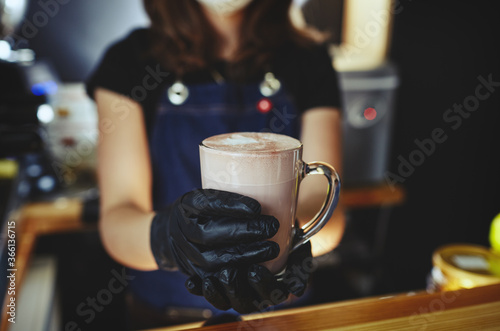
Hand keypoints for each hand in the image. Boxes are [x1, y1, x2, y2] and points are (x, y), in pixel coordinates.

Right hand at [150, 188, 279, 275]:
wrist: (171, 234)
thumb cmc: (199, 211)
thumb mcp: (206, 195)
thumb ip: (229, 194)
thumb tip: (272, 184)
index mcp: (187, 205)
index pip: (206, 205)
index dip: (231, 206)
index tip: (257, 207)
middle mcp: (182, 230)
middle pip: (209, 234)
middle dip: (244, 231)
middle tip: (271, 227)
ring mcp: (186, 254)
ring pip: (213, 260)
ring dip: (245, 255)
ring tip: (271, 248)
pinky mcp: (195, 273)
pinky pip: (216, 277)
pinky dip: (239, 273)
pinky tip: (259, 266)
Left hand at [185, 232, 313, 313]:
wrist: (261, 224)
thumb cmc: (283, 234)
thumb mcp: (297, 244)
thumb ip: (299, 263)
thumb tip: (296, 289)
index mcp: (276, 287)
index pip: (272, 297)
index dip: (263, 288)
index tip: (254, 270)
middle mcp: (255, 293)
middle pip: (245, 303)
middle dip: (236, 289)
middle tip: (230, 271)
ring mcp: (235, 291)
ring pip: (225, 302)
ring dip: (217, 292)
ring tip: (212, 276)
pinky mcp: (217, 284)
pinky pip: (206, 293)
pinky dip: (198, 289)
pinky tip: (192, 281)